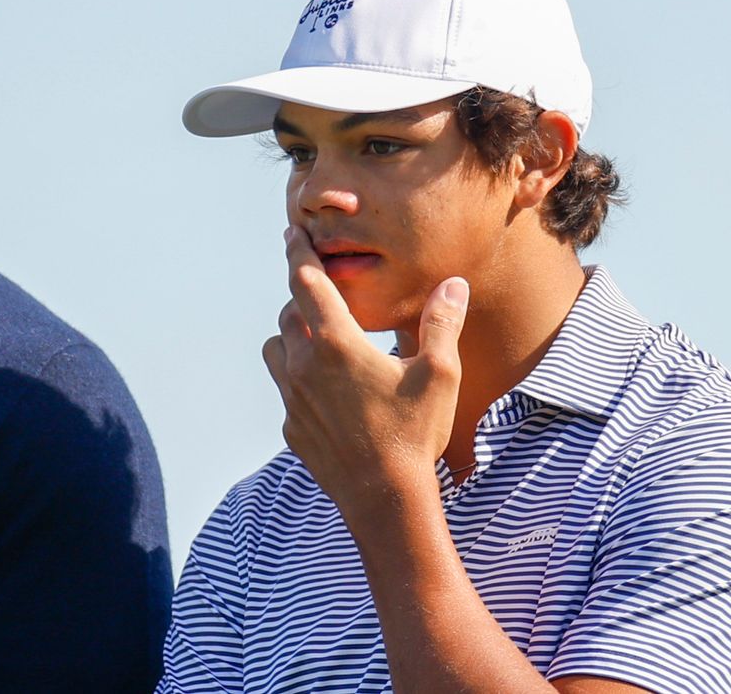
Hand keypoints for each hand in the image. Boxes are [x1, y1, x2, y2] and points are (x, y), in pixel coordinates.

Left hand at [263, 226, 470, 512]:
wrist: (383, 500)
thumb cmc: (414, 434)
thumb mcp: (439, 375)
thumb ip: (441, 324)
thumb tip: (453, 285)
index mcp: (336, 343)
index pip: (306, 281)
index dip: (298, 252)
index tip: (292, 231)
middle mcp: (304, 364)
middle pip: (289, 313)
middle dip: (304, 298)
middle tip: (323, 293)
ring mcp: (292, 397)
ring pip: (277, 347)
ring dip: (293, 335)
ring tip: (322, 338)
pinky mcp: (291, 425)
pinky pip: (285, 387)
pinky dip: (298, 376)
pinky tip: (327, 388)